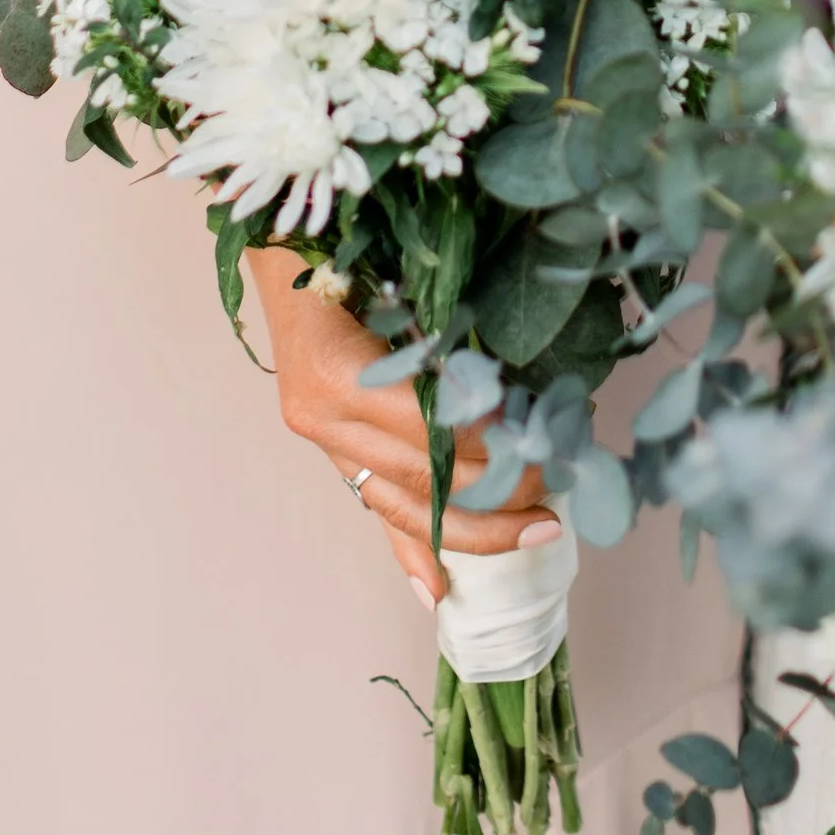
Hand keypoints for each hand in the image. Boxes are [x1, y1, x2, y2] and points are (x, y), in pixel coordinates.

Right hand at [249, 254, 557, 606]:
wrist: (281, 243)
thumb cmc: (349, 245)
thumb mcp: (401, 279)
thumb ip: (450, 334)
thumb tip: (524, 386)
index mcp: (339, 373)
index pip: (430, 429)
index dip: (489, 444)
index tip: (544, 446)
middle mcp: (324, 416)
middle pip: (419, 478)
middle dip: (493, 496)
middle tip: (553, 500)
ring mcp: (322, 436)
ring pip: (400, 503)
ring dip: (467, 530)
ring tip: (530, 537)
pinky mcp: (329, 446)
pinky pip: (375, 504)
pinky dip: (408, 548)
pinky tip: (436, 591)